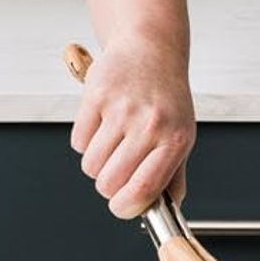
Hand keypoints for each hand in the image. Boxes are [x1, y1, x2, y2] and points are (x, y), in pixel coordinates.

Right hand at [69, 37, 196, 216]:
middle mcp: (151, 125)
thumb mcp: (180, 136)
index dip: (126, 207)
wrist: (151, 50)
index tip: (122, 206)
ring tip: (112, 141)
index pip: (144, 191)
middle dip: (108, 185)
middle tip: (116, 168)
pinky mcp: (97, 96)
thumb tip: (168, 210)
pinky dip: (85, 140)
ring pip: (90, 165)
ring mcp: (123, 109)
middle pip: (109, 183)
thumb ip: (173, 176)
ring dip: (96, 162)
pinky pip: (78, 142)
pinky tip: (102, 123)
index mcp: (176, 140)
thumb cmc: (166, 97)